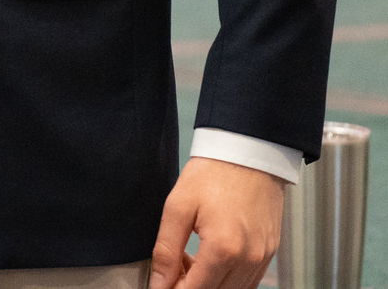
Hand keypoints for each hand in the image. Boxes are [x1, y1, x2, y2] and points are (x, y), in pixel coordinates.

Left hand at [150, 157, 285, 288]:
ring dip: (208, 284)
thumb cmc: (212, 173)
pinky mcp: (269, 254)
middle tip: (173, 266)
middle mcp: (248, 260)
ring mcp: (262, 259)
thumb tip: (159, 283)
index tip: (160, 284)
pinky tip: (209, 258)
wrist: (248, 152)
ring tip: (189, 259)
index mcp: (223, 249)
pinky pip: (247, 282)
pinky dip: (226, 279)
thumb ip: (166, 250)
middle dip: (188, 287)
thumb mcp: (178, 206)